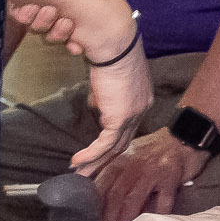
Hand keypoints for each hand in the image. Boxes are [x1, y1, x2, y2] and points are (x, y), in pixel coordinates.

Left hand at [11, 0, 114, 47]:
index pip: (75, 24)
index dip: (74, 40)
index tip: (76, 44)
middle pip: (53, 30)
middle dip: (57, 33)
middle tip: (63, 22)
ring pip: (34, 23)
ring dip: (40, 24)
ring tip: (44, 11)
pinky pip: (16, 9)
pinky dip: (20, 13)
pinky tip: (25, 6)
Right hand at [70, 39, 151, 175]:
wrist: (114, 45)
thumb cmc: (110, 54)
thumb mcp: (108, 80)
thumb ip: (104, 96)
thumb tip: (97, 106)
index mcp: (141, 100)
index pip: (128, 127)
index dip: (113, 141)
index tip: (98, 152)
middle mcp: (141, 110)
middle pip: (123, 142)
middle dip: (105, 159)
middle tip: (90, 174)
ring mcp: (133, 115)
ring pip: (115, 147)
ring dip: (96, 163)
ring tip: (81, 175)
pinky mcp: (121, 117)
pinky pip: (105, 143)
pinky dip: (91, 154)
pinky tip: (78, 162)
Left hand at [95, 125, 208, 220]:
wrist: (184, 138)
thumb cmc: (154, 150)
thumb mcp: (130, 153)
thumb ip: (111, 168)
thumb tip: (89, 184)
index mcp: (122, 159)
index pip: (103, 182)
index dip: (95, 202)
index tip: (90, 218)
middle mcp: (135, 164)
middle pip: (115, 193)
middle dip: (107, 216)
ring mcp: (153, 170)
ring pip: (133, 199)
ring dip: (124, 219)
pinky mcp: (170, 177)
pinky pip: (162, 201)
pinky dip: (156, 215)